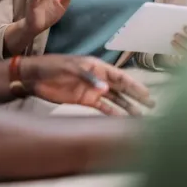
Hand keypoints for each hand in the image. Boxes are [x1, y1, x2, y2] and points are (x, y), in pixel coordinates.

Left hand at [22, 55, 154, 115]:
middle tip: (152, 106)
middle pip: (121, 87)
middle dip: (136, 96)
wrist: (34, 77)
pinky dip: (112, 113)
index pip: (119, 75)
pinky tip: (121, 121)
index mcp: (95, 65)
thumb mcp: (68, 68)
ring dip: (127, 107)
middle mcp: (97, 77)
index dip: (133, 84)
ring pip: (114, 99)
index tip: (146, 94)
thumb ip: (87, 77)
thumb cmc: (51, 66)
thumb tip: (106, 89)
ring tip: (140, 118)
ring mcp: (91, 89)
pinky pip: (102, 107)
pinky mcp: (84, 99)